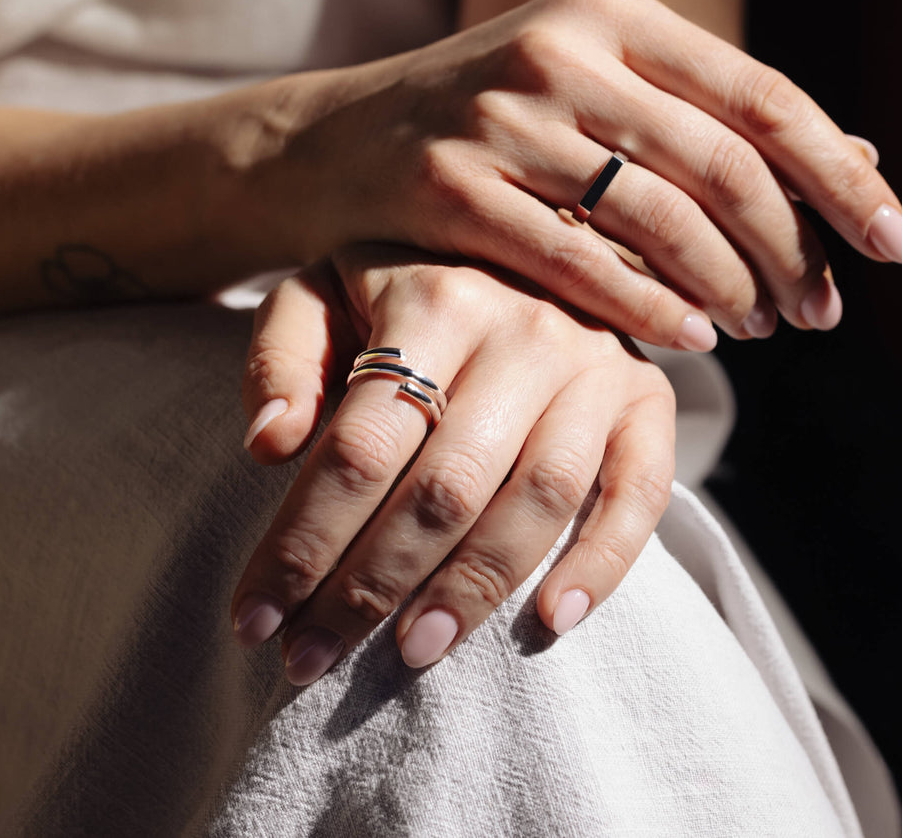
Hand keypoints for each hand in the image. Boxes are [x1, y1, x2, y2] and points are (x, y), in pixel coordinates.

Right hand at [215, 0, 901, 350]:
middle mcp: (560, 49)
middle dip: (790, 250)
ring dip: (728, 286)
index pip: (760, 94)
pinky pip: (576, 262)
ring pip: (655, 216)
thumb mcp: (597, 88)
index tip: (896, 245)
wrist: (332, 143)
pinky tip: (690, 339)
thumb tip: (859, 155)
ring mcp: (498, 116)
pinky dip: (645, 307)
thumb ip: (708, 117)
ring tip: (761, 330)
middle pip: (720, 163)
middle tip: (823, 313)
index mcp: (611, 13)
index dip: (840, 176)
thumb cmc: (490, 124)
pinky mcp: (447, 187)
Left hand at [228, 245, 676, 683]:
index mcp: (434, 300)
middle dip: (371, 586)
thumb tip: (267, 446)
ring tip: (413, 654)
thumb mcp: (324, 289)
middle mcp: (524, 329)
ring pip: (540, 497)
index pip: (361, 447)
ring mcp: (597, 365)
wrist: (532, 240)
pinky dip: (604, 561)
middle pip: (446, 485)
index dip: (303, 542)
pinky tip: (554, 620)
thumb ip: (283, 356)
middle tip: (312, 660)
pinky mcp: (649, 399)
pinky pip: (642, 492)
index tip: (252, 620)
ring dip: (475, 589)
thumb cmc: (406, 286)